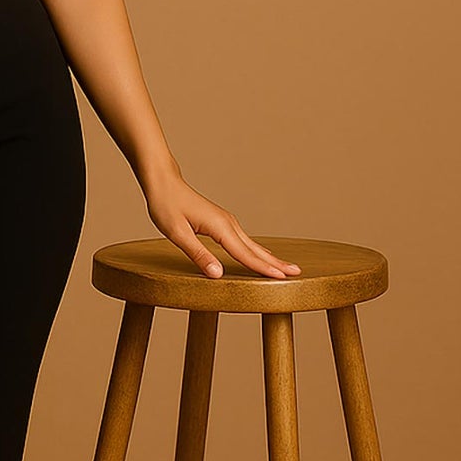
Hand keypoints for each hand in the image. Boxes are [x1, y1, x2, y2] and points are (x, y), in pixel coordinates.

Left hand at [141, 168, 300, 280]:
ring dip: (270, 257)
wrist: (163, 183)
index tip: (281, 278)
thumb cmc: (166, 206)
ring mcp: (226, 222)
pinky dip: (257, 250)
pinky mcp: (222, 222)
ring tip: (286, 268)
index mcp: (219, 227)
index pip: (244, 253)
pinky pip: (244, 240)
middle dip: (276, 262)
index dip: (262, 268)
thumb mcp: (177, 233)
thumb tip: (217, 275)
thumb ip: (198, 254)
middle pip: (255, 248)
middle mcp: (228, 223)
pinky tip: (263, 255)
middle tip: (297, 273)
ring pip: (252, 244)